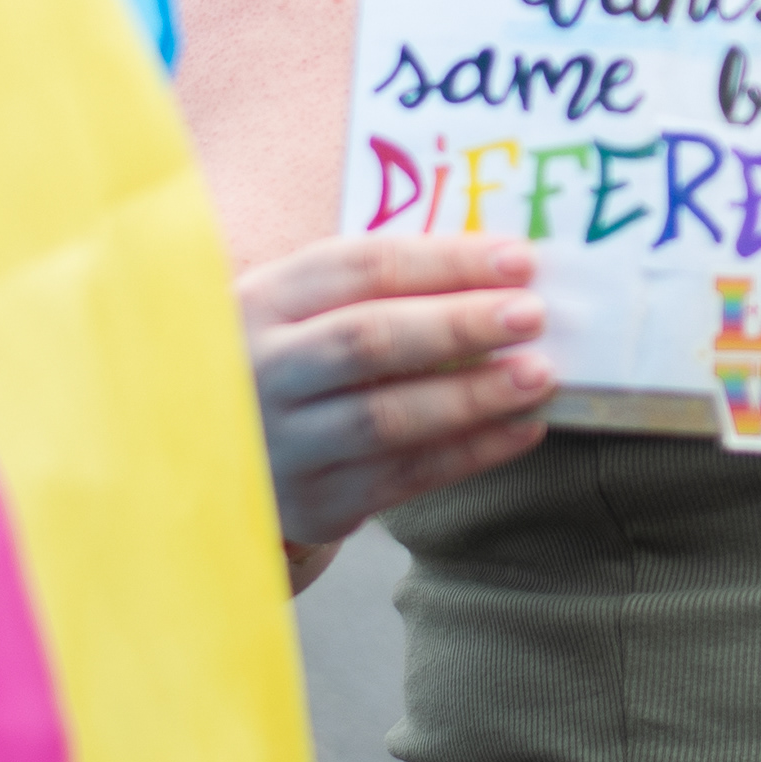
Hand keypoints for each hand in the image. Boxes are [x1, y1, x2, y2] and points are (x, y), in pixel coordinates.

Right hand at [243, 234, 555, 589]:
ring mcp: (282, 442)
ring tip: (539, 376)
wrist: (222, 459)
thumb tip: (507, 267)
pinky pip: (403, 478)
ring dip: (472, 395)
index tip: (520, 258)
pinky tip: (522, 429)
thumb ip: (386, 285)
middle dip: (459, 324)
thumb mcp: (307, 309)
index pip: (362, 266)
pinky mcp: (312, 503)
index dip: (446, 260)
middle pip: (368, 340)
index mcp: (266, 299)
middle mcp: (263, 369)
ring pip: (385, 418)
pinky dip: (470, 453)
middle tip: (533, 314)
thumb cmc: (296, 361)